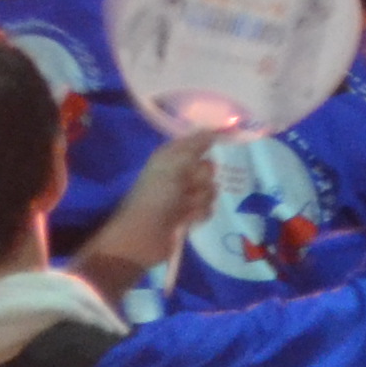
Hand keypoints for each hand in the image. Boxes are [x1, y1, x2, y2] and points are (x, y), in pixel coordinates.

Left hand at [93, 128, 220, 272]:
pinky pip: (209, 208)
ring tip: (183, 208)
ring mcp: (184, 196)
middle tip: (186, 186)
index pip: (196, 142)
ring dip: (199, 199)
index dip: (207, 142)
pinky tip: (186, 220)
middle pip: (208, 168)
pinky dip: (198, 214)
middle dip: (201, 179)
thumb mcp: (173, 165)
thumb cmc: (155, 196)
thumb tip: (213, 130)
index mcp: (170, 158)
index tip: (222, 141)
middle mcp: (178, 174)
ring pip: (211, 190)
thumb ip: (195, 146)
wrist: (143, 236)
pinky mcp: (190, 215)